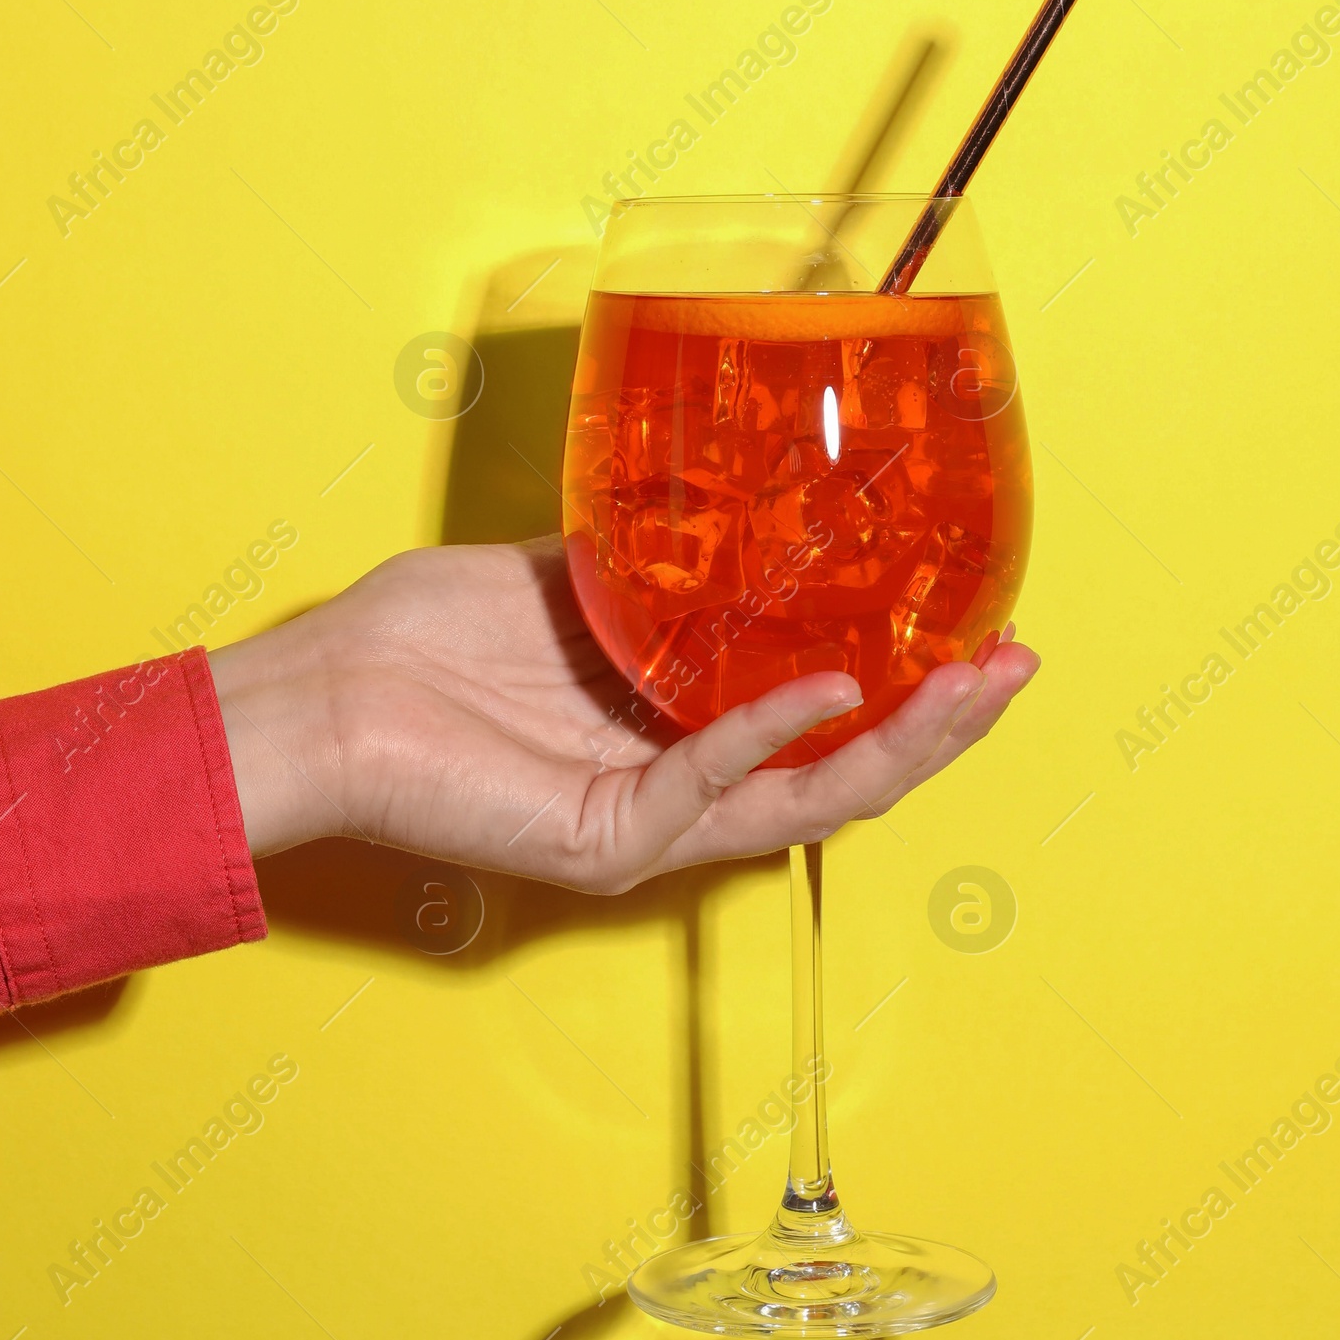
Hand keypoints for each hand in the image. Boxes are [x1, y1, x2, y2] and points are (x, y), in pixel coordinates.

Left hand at [208, 538, 1038, 893]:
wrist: (324, 696)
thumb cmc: (420, 644)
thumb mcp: (561, 580)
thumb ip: (649, 563)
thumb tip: (726, 500)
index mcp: (676, 730)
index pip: (819, 721)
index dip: (904, 679)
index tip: (974, 620)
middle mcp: (677, 787)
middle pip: (843, 770)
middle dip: (942, 720)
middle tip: (1015, 661)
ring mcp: (649, 822)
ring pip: (808, 799)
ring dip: (904, 743)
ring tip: (977, 686)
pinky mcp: (605, 839)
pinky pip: (712, 788)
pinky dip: (776, 735)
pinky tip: (834, 689)